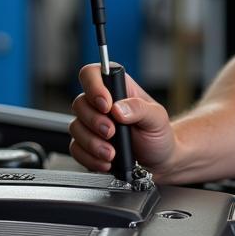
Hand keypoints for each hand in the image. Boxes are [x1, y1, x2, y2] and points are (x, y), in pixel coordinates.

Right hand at [68, 63, 176, 177]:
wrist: (158, 161)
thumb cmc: (158, 134)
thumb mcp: (157, 117)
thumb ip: (140, 108)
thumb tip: (118, 108)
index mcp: (117, 89)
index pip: (92, 74)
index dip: (93, 87)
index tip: (106, 105)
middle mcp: (100, 104)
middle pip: (79, 103)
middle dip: (94, 121)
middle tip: (112, 132)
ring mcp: (91, 125)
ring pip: (75, 128)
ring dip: (92, 143)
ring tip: (112, 153)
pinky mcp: (86, 145)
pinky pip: (76, 149)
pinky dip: (90, 157)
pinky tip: (106, 161)